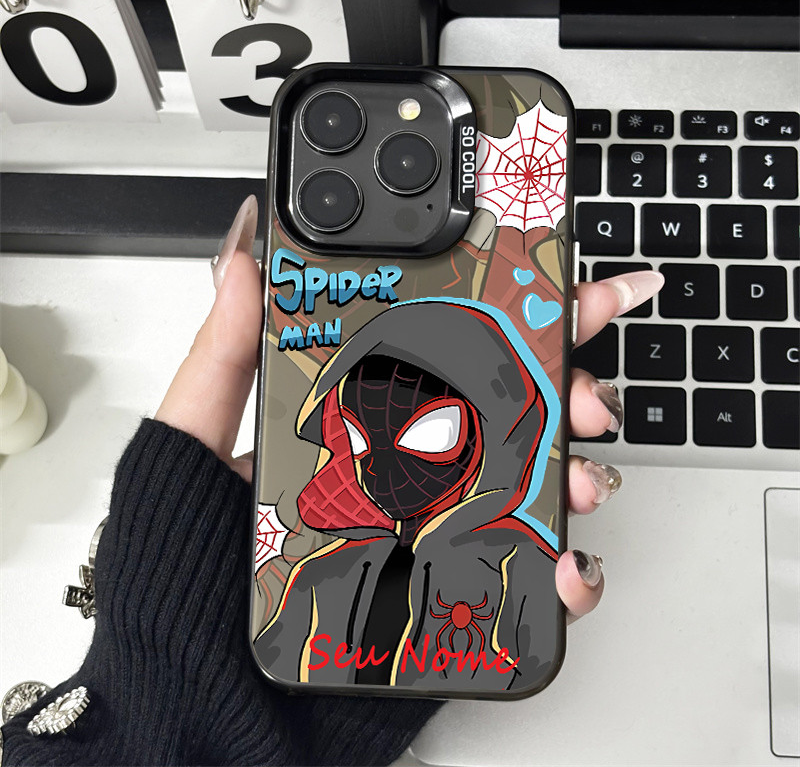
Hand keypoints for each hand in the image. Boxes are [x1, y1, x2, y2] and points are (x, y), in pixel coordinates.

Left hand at [156, 196, 663, 624]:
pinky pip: (522, 577)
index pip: (439, 356)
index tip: (551, 290)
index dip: (502, 321)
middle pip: (505, 416)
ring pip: (529, 489)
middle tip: (586, 393)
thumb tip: (243, 265)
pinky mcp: (444, 592)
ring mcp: (431, 531)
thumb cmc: (187, 560)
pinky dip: (566, 571)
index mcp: (359, 422)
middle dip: (565, 391)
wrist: (197, 681)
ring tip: (580, 477)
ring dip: (577, 474)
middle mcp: (404, 471)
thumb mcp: (198, 442)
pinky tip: (567, 562)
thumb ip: (222, 356)